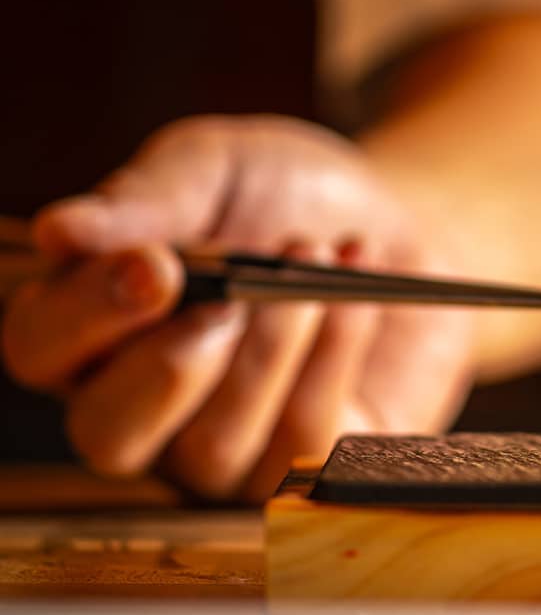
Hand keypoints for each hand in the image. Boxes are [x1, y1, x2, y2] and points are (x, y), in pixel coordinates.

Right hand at [1, 115, 476, 500]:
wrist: (403, 220)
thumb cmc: (289, 195)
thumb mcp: (217, 168)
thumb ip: (148, 197)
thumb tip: (59, 232)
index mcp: (92, 324)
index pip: (42, 349)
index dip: (87, 316)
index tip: (155, 266)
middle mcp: (141, 405)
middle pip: (108, 436)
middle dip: (172, 369)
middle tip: (235, 298)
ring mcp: (221, 451)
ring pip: (215, 447)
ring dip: (272, 348)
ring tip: (314, 260)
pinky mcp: (302, 466)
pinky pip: (301, 444)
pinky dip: (333, 358)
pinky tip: (355, 296)